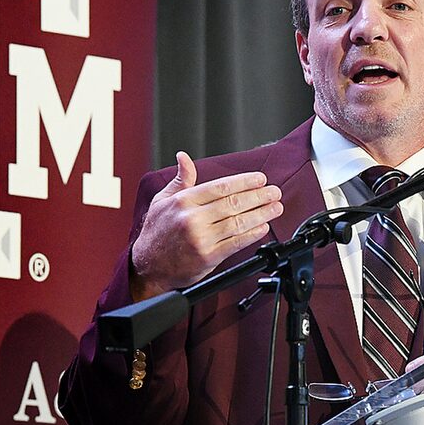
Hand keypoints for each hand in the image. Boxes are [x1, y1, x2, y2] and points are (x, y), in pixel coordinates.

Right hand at [130, 151, 283, 299]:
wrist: (148, 266)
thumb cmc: (157, 233)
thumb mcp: (163, 201)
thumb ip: (180, 180)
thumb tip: (184, 158)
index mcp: (183, 202)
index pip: (220, 187)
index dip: (244, 182)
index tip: (260, 179)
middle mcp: (192, 219)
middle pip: (233, 203)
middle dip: (258, 196)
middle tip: (274, 192)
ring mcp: (201, 239)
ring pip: (237, 222)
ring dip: (261, 214)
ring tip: (275, 207)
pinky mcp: (208, 257)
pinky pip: (235, 243)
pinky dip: (252, 234)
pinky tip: (263, 227)